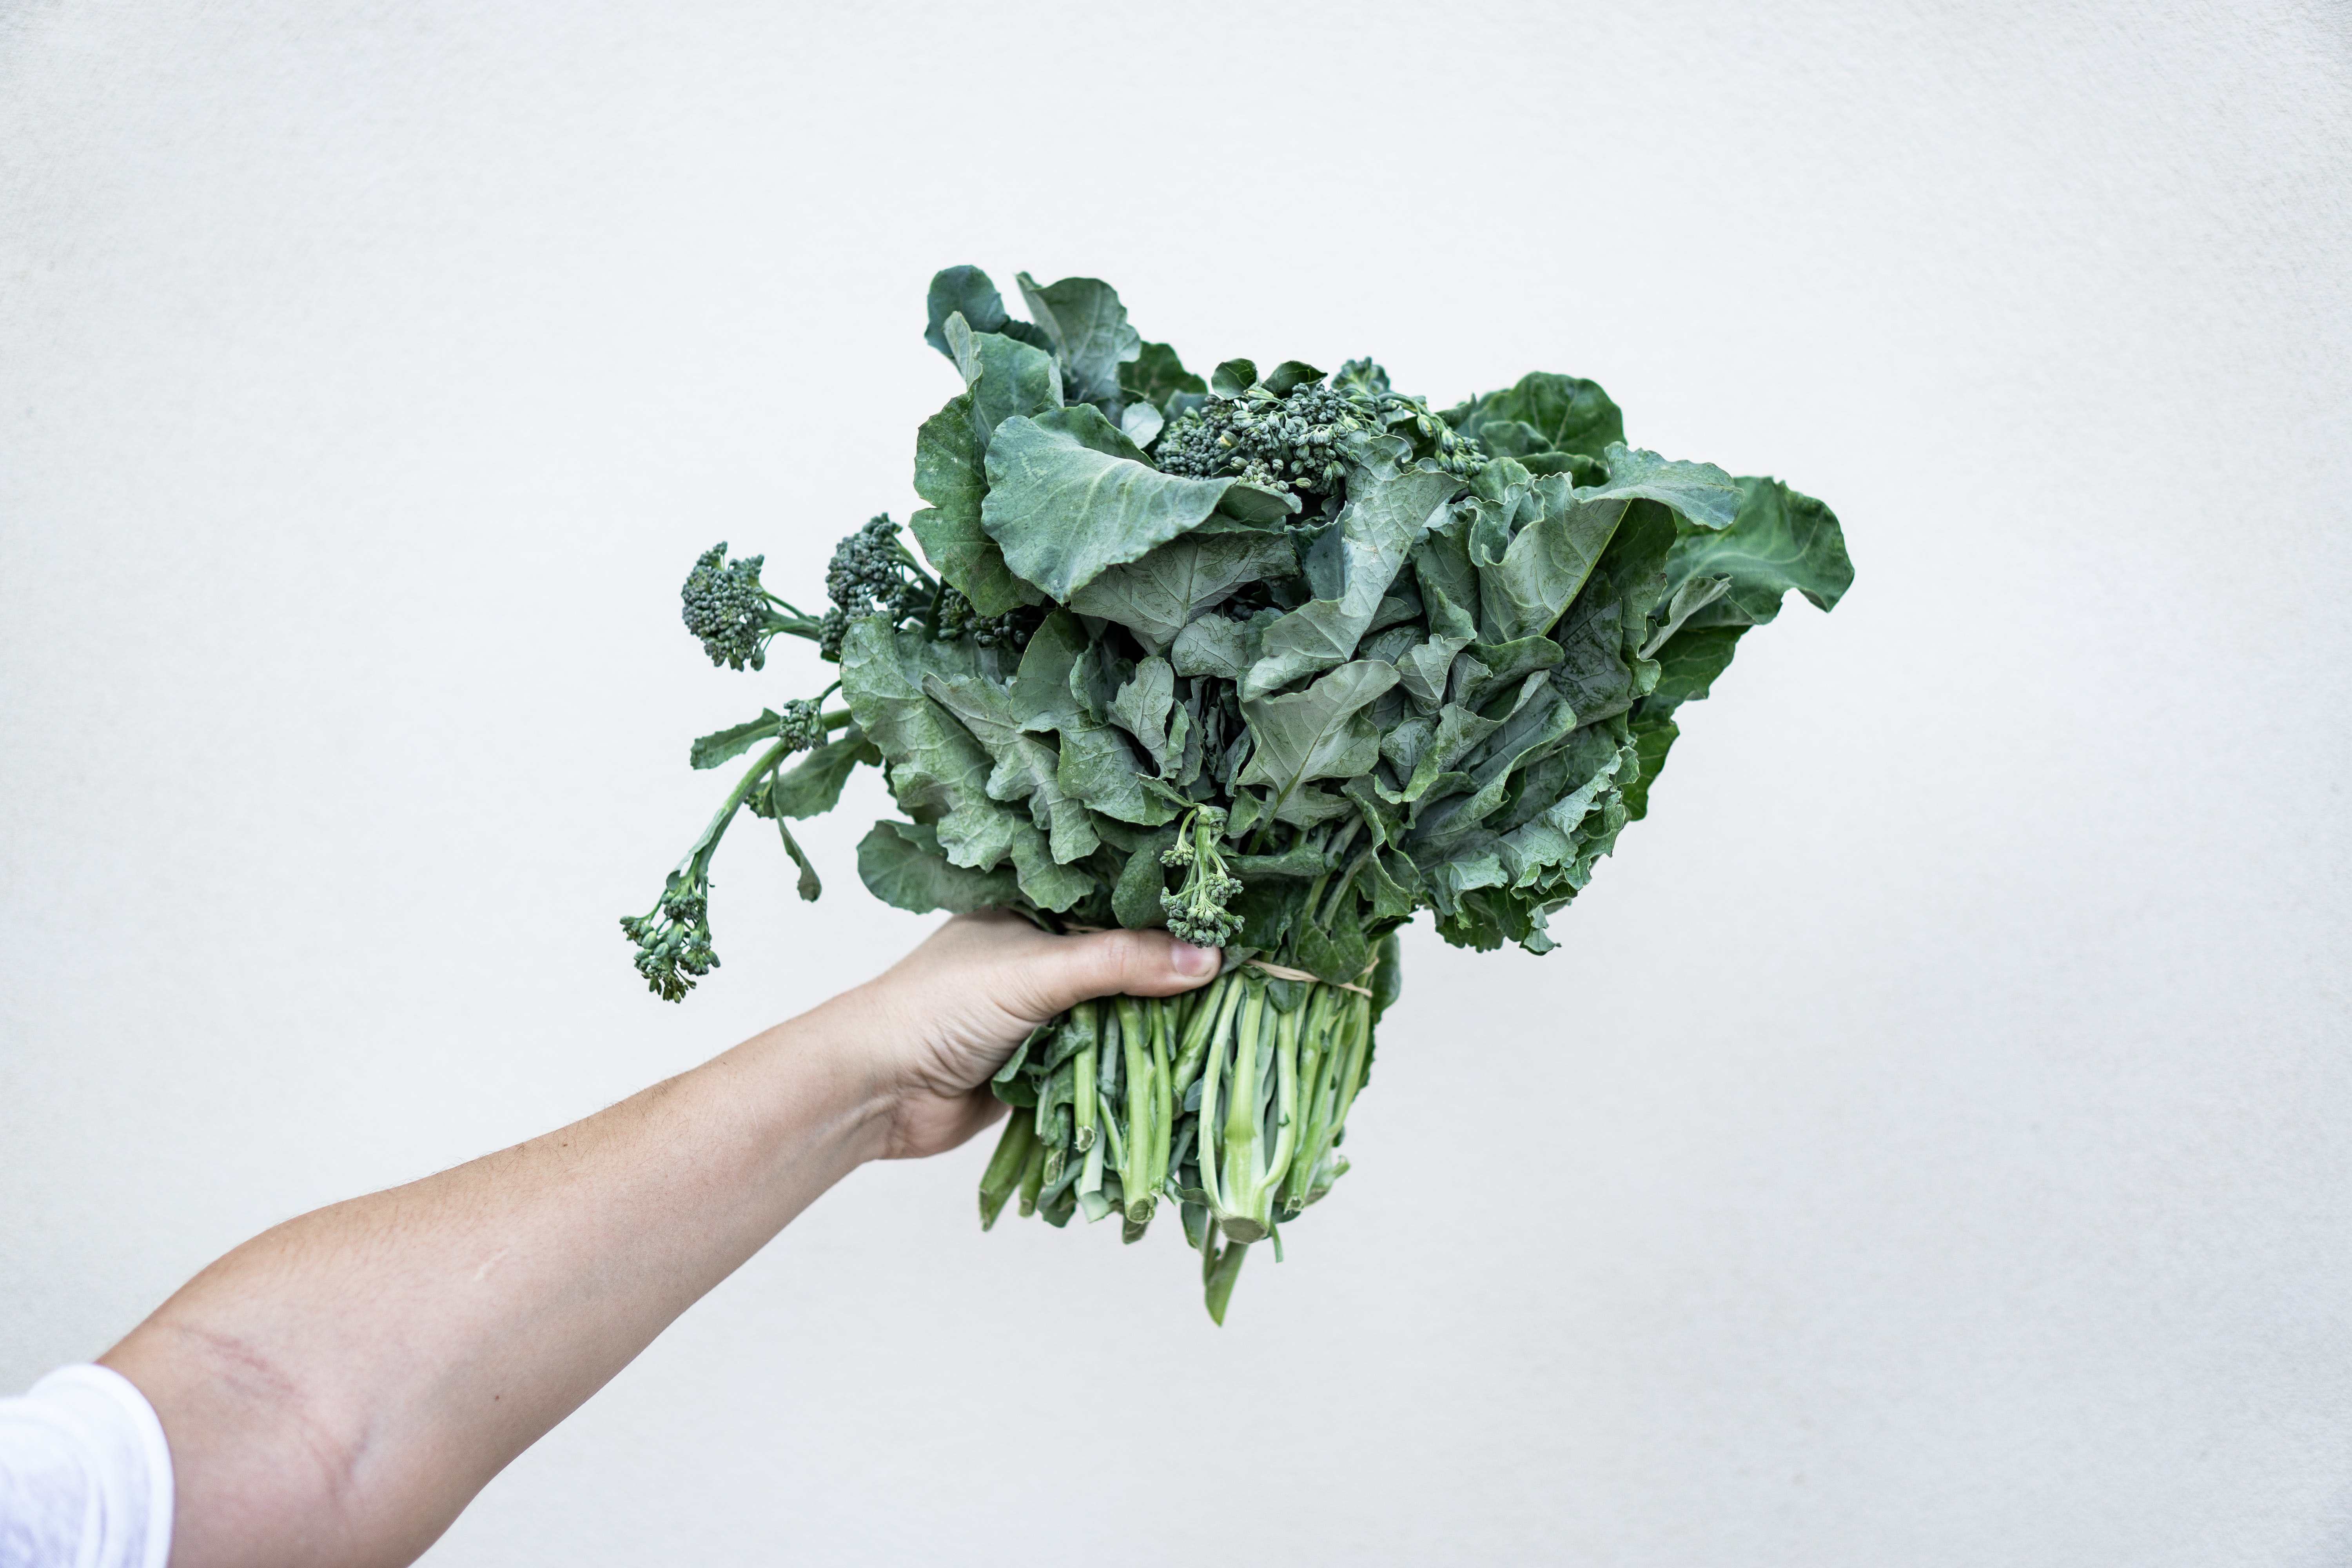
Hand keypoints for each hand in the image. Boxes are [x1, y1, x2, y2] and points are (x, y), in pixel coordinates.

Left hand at [828, 911, 1220, 1160]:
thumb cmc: (938, 1008)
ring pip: (1118, 1019)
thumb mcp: (1036, 971)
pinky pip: (1101, 1068)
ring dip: (1155, 1032)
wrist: (874, 1091)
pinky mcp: (1041, 1070)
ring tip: (1230, 1027)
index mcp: (1033, 914)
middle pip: (1126, 967)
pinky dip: (1130, 1074)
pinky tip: (1180, 1072)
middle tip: (1248, 981)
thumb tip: (1208, 959)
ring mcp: (1042, 1017)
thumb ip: (1119, 963)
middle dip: (1173, 980)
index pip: (1119, 906)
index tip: (1234, 925)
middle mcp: (1040, 961)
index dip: (1172, 917)